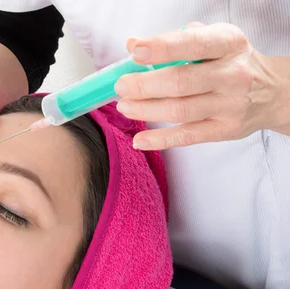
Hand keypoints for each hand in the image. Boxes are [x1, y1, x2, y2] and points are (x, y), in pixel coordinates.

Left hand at [114, 22, 289, 149]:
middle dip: (144, 85)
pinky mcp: (225, 130)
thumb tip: (133, 44)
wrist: (273, 92)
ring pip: (180, 110)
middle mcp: (232, 74)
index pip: (193, 44)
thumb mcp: (212, 41)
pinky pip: (187, 136)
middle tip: (122, 86)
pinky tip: (139, 140)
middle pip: (181, 82)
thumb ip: (174, 41)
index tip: (136, 52)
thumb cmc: (232, 63)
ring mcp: (230, 104)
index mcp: (228, 44)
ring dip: (146, 110)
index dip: (161, 48)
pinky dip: (160, 140)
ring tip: (125, 106)